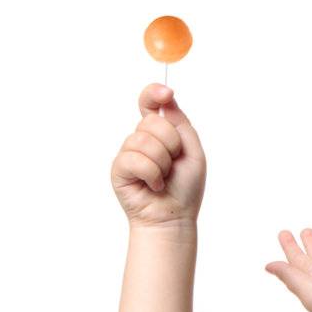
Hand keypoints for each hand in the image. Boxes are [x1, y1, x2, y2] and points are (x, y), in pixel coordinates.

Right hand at [110, 83, 206, 226]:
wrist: (174, 218)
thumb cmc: (185, 189)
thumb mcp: (193, 151)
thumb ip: (181, 124)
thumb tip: (166, 99)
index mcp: (159, 132)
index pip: (149, 103)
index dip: (153, 94)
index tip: (166, 93)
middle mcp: (141, 140)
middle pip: (151, 122)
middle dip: (170, 144)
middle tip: (173, 165)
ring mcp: (128, 153)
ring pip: (143, 140)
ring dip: (162, 162)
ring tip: (163, 178)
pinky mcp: (119, 169)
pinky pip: (134, 159)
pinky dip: (151, 174)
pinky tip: (154, 186)